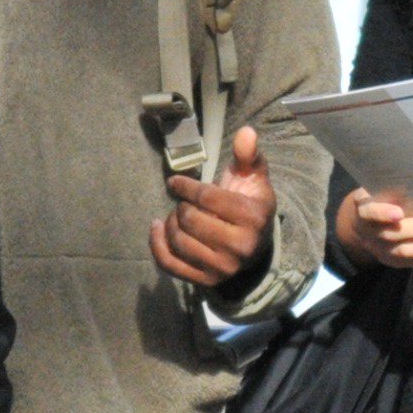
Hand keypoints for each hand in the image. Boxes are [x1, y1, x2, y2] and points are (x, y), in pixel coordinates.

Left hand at [151, 126, 275, 288]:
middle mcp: (240, 247)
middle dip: (182, 206)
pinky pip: (170, 264)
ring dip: (171, 223)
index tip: (174, 182)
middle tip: (184, 203)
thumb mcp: (253, 177)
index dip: (185, 186)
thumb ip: (248, 155)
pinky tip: (156, 228)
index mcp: (253, 218)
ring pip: (178, 240)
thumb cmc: (249, 204)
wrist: (256, 245)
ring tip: (178, 215)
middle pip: (190, 219)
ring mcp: (223, 268)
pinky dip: (156, 245)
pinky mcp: (206, 281)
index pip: (206, 198)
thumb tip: (246, 131)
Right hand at [336, 185, 412, 268]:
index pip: (370, 212)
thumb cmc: (378, 198)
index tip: (399, 213)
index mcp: (364, 211)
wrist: (363, 224)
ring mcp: (381, 250)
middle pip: (394, 234)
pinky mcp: (393, 262)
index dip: (383, 213)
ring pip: (406, 252)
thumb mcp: (377, 189)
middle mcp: (370, 234)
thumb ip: (391, 186)